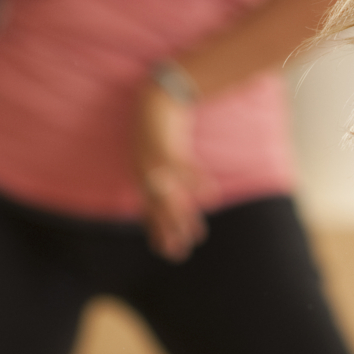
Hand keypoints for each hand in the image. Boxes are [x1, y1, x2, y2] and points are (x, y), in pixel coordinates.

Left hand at [136, 82, 207, 259]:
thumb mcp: (166, 159)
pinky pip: (183, 168)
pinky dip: (195, 182)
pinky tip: (209, 196)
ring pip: (169, 194)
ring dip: (182, 214)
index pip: (151, 211)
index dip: (160, 232)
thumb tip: (190, 200)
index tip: (171, 253)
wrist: (157, 100)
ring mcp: (154, 161)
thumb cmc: (163, 133)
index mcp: (143, 178)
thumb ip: (173, 183)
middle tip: (181, 251)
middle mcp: (145, 173)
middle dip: (171, 231)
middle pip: (160, 207)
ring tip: (196, 234)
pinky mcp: (167, 146)